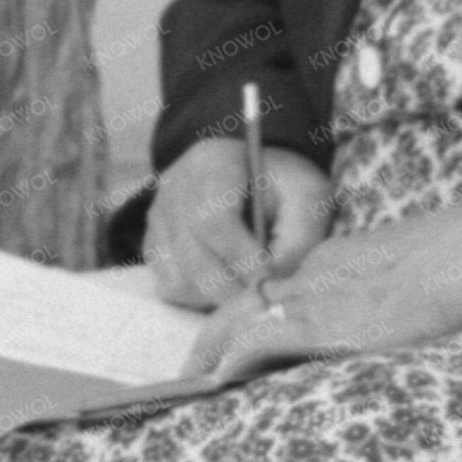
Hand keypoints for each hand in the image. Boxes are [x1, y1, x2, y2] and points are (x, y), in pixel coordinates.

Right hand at [143, 138, 333, 308]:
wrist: (257, 176)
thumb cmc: (285, 187)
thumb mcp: (307, 200)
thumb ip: (298, 240)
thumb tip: (271, 285)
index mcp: (212, 164)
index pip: (213, 220)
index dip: (241, 257)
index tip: (269, 277)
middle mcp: (174, 189)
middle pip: (191, 254)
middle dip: (232, 286)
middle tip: (262, 297)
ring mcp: (159, 218)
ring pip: (177, 276)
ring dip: (216, 296)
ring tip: (246, 286)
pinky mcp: (153, 243)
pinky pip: (169, 285)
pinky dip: (199, 296)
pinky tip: (226, 282)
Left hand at [179, 193, 461, 385]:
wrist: (457, 260)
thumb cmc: (444, 267)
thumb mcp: (394, 274)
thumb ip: (367, 296)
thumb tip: (368, 321)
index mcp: (326, 264)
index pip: (269, 291)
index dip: (241, 317)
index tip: (225, 339)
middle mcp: (307, 279)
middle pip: (240, 306)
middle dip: (210, 338)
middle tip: (189, 368)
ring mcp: (311, 300)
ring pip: (240, 324)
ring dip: (210, 355)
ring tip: (190, 384)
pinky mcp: (319, 325)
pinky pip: (261, 342)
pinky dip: (235, 360)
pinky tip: (217, 380)